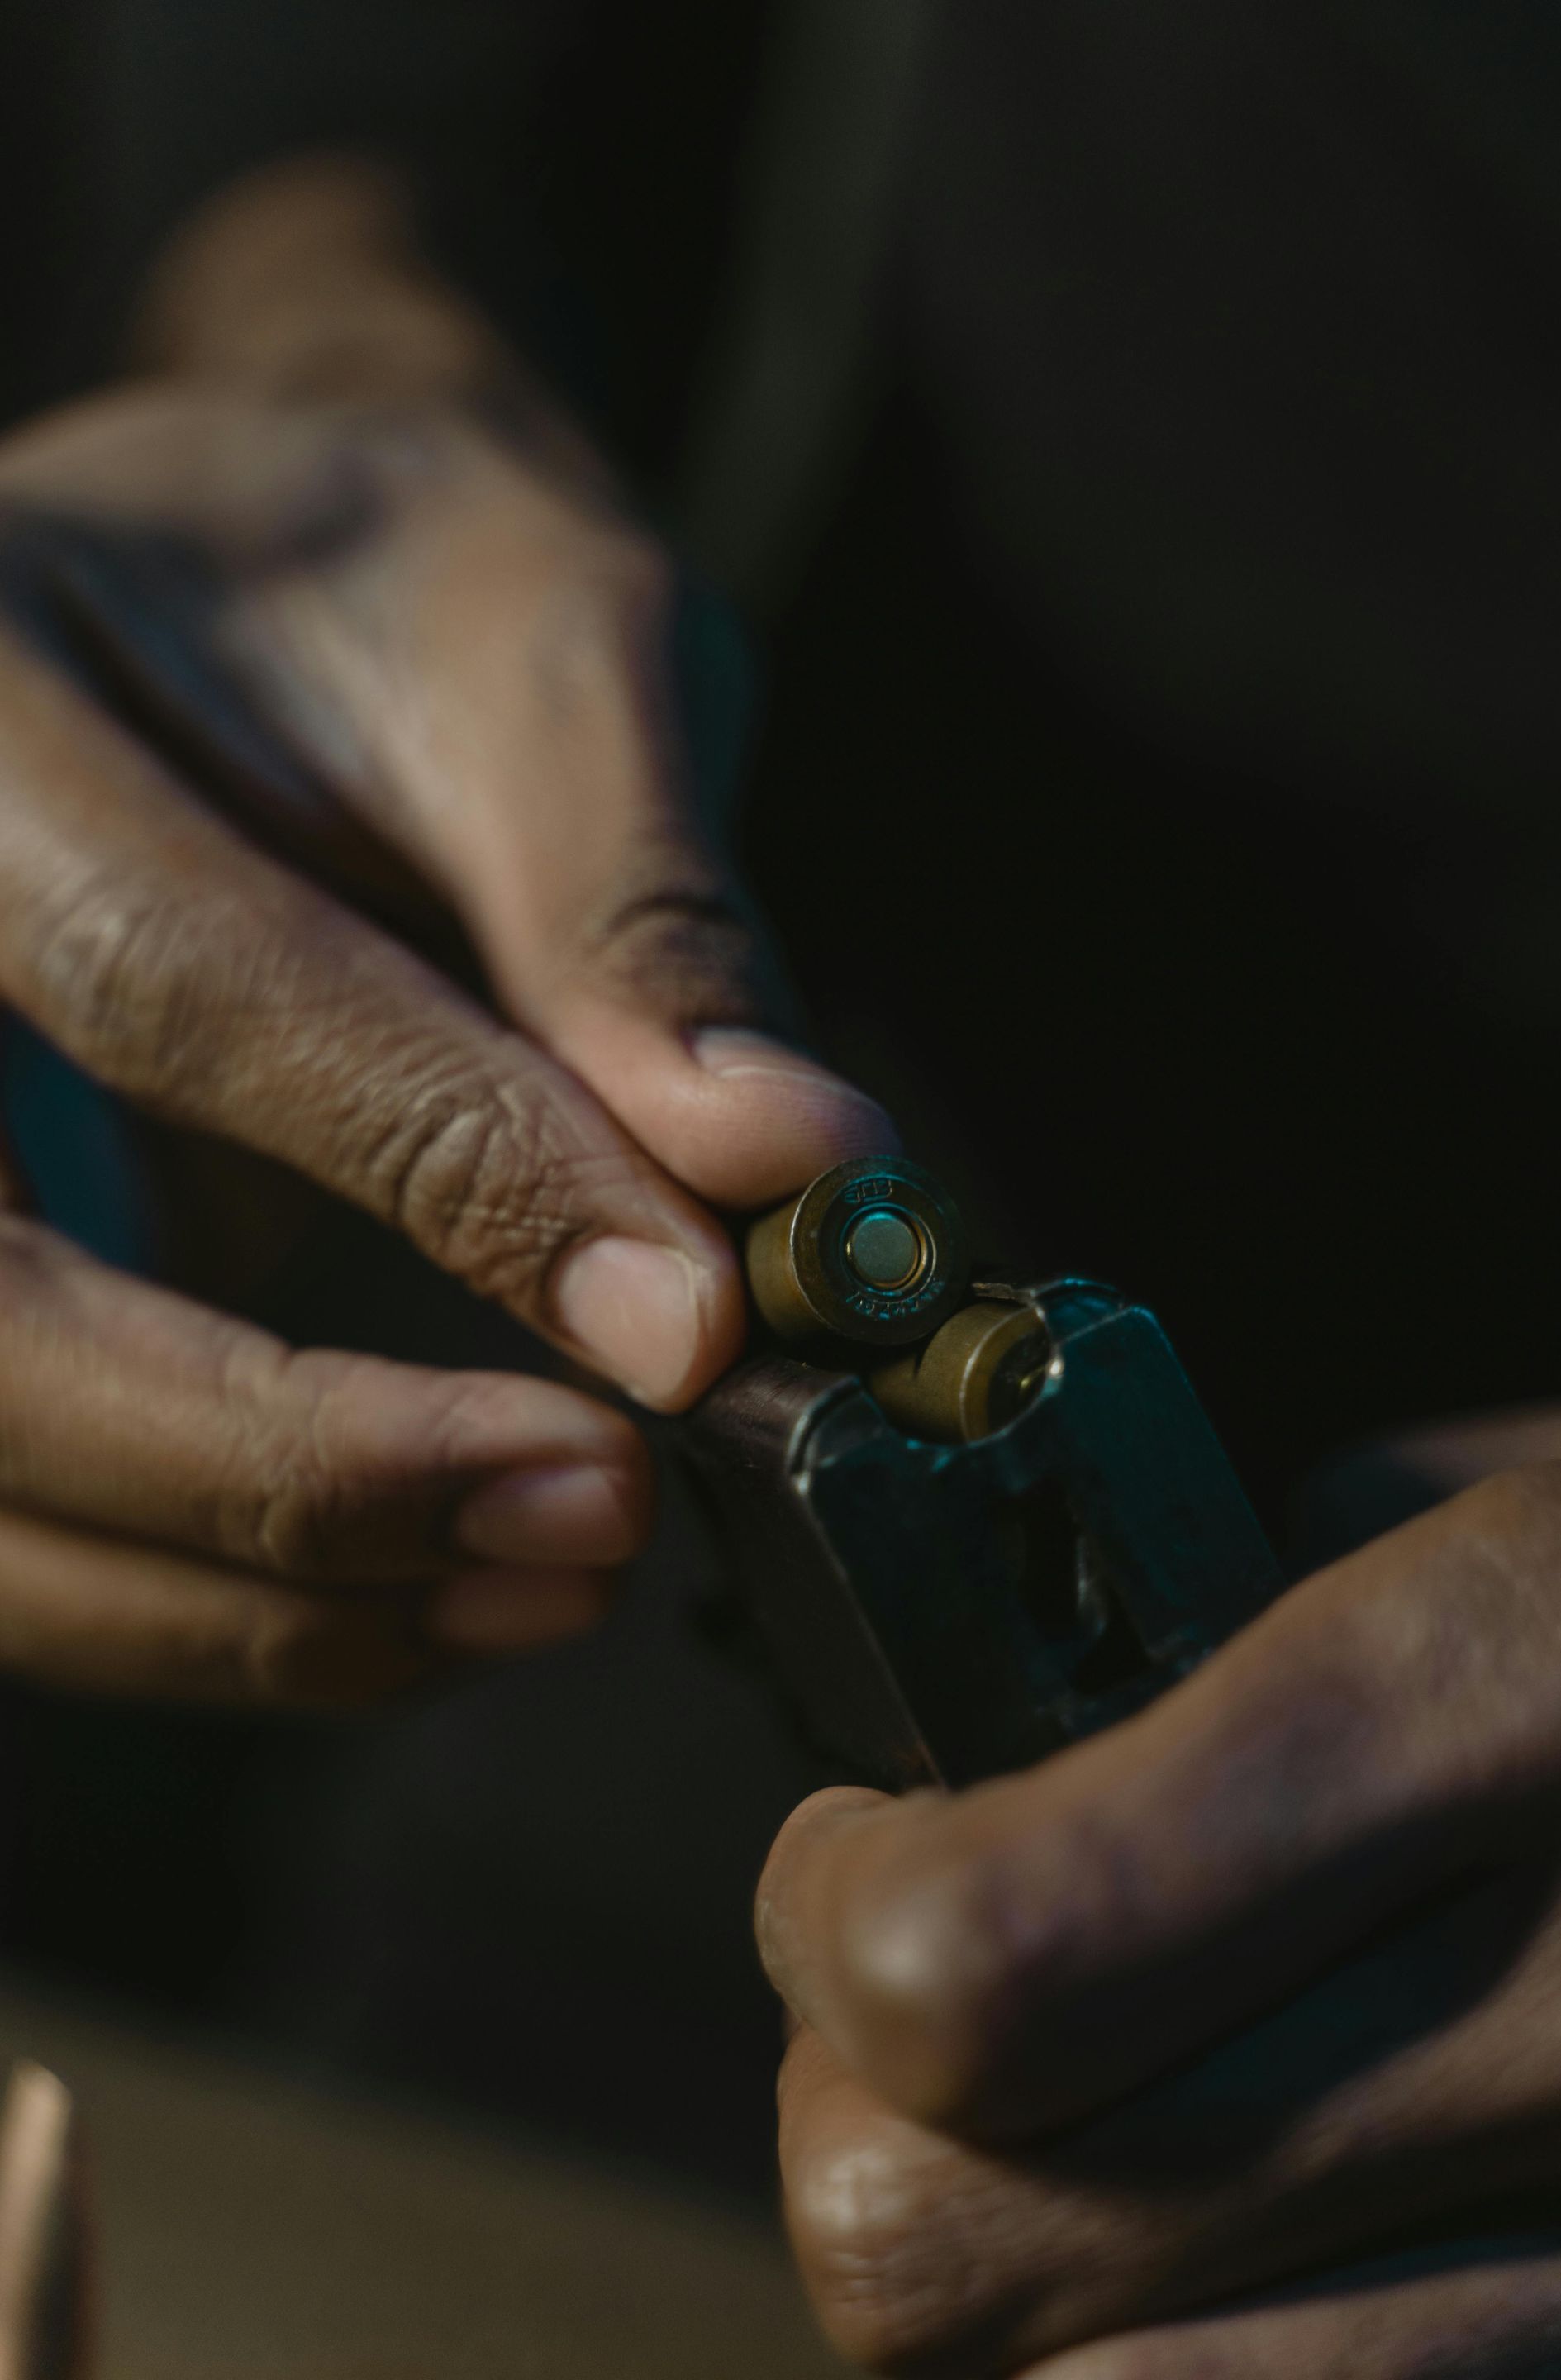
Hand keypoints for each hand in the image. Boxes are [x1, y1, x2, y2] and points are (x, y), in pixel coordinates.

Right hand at [0, 158, 887, 1704]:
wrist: (259, 567)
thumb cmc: (398, 562)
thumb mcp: (541, 651)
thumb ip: (634, 924)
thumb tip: (790, 1178)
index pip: (169, 985)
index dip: (443, 1179)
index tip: (684, 1332)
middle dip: (277, 1465)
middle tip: (582, 1523)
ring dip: (236, 1592)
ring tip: (538, 1586)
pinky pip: (16, 1492)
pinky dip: (198, 1602)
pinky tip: (414, 1603)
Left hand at [758, 1463, 1560, 2376]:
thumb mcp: (1499, 1480)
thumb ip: (1235, 1583)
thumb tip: (1018, 1709)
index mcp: (1483, 1697)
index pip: (977, 1951)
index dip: (829, 1913)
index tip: (849, 1845)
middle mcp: (1556, 2016)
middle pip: (948, 2252)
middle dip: (859, 2115)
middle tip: (928, 1987)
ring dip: (1009, 2260)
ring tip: (1087, 2114)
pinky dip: (1181, 2337)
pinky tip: (1240, 2203)